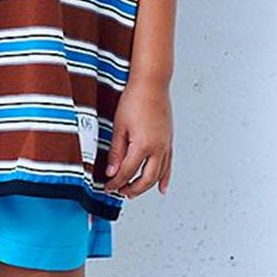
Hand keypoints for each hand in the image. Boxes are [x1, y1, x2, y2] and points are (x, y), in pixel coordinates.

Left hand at [102, 77, 172, 198]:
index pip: (127, 172)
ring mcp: (165, 145)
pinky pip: (168, 165)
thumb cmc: (134, 99)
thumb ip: (116, 151)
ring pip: (158, 175)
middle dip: (132, 188)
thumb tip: (111, 171)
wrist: (152, 84)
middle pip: (145, 179)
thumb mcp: (119, 126)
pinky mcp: (169, 141)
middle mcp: (158, 149)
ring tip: (134, 192)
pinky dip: (165, 178)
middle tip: (119, 192)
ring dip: (146, 186)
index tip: (108, 186)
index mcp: (143, 146)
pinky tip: (162, 187)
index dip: (116, 182)